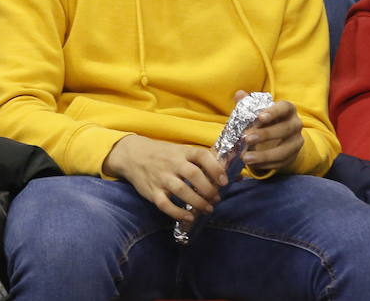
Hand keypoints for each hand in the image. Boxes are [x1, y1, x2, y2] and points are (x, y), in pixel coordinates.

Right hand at [103, 134, 227, 222]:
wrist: (133, 155)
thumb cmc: (165, 154)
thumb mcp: (183, 151)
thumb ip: (206, 161)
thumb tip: (236, 173)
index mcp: (183, 151)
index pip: (201, 155)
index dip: (215, 168)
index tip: (224, 181)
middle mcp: (172, 163)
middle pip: (193, 175)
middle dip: (208, 189)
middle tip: (217, 198)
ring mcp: (161, 177)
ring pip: (181, 190)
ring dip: (197, 202)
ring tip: (208, 208)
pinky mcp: (152, 192)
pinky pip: (164, 204)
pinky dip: (177, 213)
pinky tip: (190, 218)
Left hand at [239, 90, 303, 172]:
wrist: (279, 137)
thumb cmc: (266, 120)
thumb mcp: (257, 111)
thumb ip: (247, 103)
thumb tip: (239, 94)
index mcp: (288, 109)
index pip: (284, 107)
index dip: (274, 112)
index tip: (260, 117)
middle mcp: (296, 124)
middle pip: (285, 129)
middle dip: (266, 134)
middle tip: (246, 138)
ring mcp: (296, 142)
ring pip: (284, 150)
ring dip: (264, 155)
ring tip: (246, 158)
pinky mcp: (293, 157)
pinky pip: (281, 162)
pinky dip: (266, 164)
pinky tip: (252, 164)